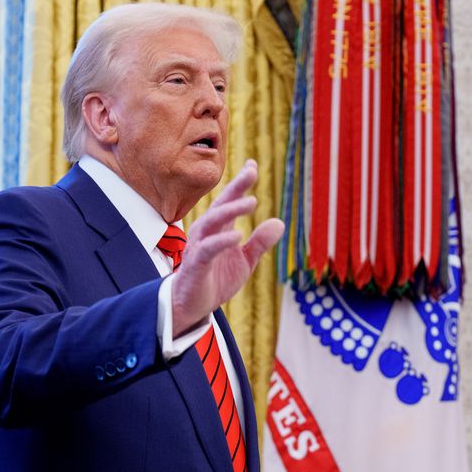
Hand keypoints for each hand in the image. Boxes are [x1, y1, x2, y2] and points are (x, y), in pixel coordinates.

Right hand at [170, 159, 284, 333]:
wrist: (192, 306)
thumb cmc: (215, 279)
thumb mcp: (244, 261)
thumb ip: (260, 242)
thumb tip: (279, 222)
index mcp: (219, 229)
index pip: (230, 201)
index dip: (240, 183)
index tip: (252, 165)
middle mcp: (207, 232)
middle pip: (221, 204)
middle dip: (235, 188)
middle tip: (251, 172)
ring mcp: (199, 246)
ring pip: (212, 221)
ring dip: (230, 210)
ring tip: (251, 202)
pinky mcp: (196, 264)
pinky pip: (208, 249)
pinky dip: (222, 241)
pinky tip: (237, 235)